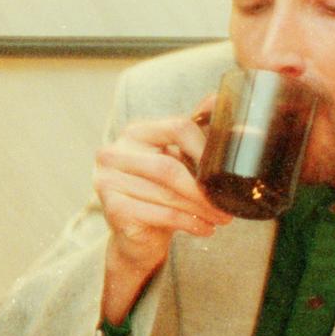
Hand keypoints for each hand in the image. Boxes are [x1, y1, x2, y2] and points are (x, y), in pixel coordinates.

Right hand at [95, 104, 229, 321]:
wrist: (138, 236)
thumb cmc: (161, 193)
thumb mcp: (180, 161)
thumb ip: (195, 133)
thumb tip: (220, 100)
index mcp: (135, 132)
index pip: (177, 127)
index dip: (205, 148)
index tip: (224, 170)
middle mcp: (115, 152)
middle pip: (169, 166)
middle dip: (202, 189)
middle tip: (226, 205)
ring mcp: (108, 180)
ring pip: (166, 193)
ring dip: (199, 209)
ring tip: (220, 218)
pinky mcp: (112, 208)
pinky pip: (159, 214)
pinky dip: (188, 223)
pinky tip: (204, 228)